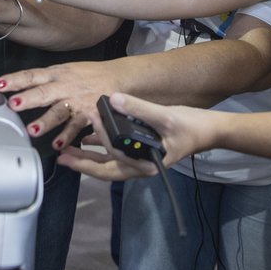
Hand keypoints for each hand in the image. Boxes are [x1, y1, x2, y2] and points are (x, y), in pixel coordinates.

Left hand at [0, 61, 119, 149]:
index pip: (32, 75)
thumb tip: (17, 87)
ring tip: (33, 130)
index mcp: (56, 74)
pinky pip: (77, 126)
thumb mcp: (64, 70)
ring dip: (46, 120)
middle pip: (44, 92)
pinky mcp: (89, 114)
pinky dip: (67, 136)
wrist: (119, 76)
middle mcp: (64, 86)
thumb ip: (44, 81)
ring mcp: (77, 100)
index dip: (15, 79)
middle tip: (13, 104)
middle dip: (28, 98)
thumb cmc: (88, 76)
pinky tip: (58, 144)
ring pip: (59, 111)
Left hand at [57, 93, 206, 181]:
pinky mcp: (139, 153)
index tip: (89, 120)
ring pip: (108, 164)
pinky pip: (115, 155)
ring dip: (88, 158)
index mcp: (145, 164)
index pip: (115, 156)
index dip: (99, 140)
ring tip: (67, 151)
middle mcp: (140, 167)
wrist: (209, 130)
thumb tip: (112, 99)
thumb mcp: (165, 116)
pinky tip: (88, 139)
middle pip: (105, 170)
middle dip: (83, 164)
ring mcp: (139, 161)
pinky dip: (101, 149)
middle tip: (61, 158)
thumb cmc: (190, 126)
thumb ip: (138, 108)